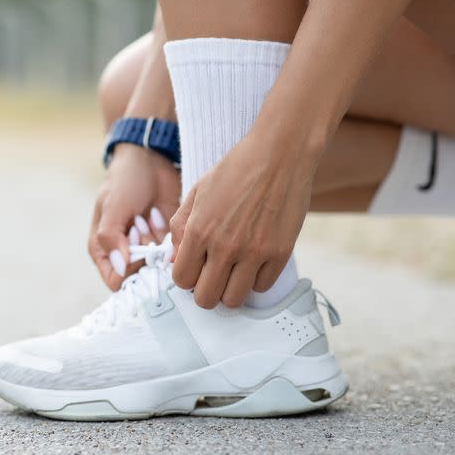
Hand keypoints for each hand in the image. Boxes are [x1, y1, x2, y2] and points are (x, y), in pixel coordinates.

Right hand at [89, 144, 179, 289]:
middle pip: (140, 276)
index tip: (136, 249)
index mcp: (104, 250)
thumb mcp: (112, 208)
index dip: (129, 272)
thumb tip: (120, 269)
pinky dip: (170, 237)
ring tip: (149, 216)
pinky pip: (173, 253)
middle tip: (142, 226)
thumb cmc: (123, 182)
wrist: (149, 160)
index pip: (116, 280)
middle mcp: (125, 254)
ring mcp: (147, 248)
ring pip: (158, 266)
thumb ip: (111, 238)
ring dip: (157, 242)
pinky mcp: (166, 240)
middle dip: (145, 252)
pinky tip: (159, 215)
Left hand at [169, 127, 317, 307]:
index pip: (181, 279)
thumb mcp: (197, 192)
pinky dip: (256, 279)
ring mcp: (254, 252)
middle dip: (205, 290)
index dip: (185, 277)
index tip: (194, 269)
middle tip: (212, 276)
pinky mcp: (280, 253)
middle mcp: (224, 246)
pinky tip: (254, 262)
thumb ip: (180, 227)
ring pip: (234, 300)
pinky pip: (262, 287)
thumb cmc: (236, 169)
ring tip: (233, 272)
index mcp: (199, 230)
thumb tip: (174, 259)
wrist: (280, 154)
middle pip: (206, 298)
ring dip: (230, 290)